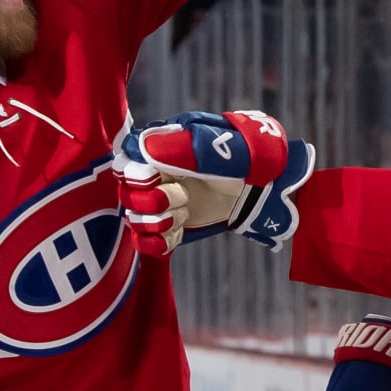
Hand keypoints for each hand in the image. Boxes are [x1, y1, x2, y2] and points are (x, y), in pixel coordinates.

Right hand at [115, 110, 314, 254]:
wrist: (265, 187)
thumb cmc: (244, 159)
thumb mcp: (219, 148)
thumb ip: (181, 148)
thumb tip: (142, 147)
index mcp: (161, 148)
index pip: (125, 160)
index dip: (135, 173)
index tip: (154, 177)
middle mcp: (156, 175)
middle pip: (127, 194)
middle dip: (152, 200)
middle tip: (183, 196)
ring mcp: (162, 202)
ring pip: (135, 219)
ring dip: (160, 220)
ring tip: (186, 212)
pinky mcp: (171, 226)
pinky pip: (146, 243)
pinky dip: (158, 242)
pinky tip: (177, 234)